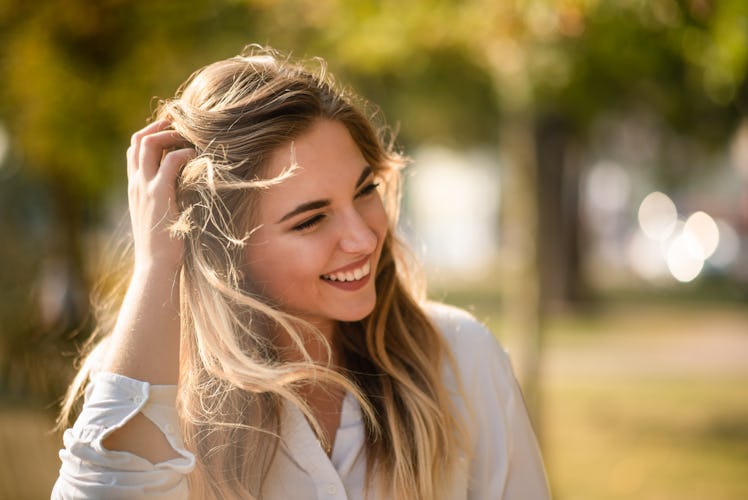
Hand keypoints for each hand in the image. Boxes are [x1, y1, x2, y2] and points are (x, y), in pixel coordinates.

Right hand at [127, 120, 194, 272]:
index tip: (171, 131)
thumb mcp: (160, 217)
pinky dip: (184, 153)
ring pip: (148, 144)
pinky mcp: (159, 195)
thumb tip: (184, 190)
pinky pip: (171, 161)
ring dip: (170, 134)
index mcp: (135, 188)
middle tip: (181, 124)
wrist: (155, 266)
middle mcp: (136, 184)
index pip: (133, 150)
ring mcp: (145, 188)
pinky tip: (197, 157)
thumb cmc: (163, 246)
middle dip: (159, 126)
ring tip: (189, 137)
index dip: (150, 135)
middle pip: (138, 140)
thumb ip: (165, 200)